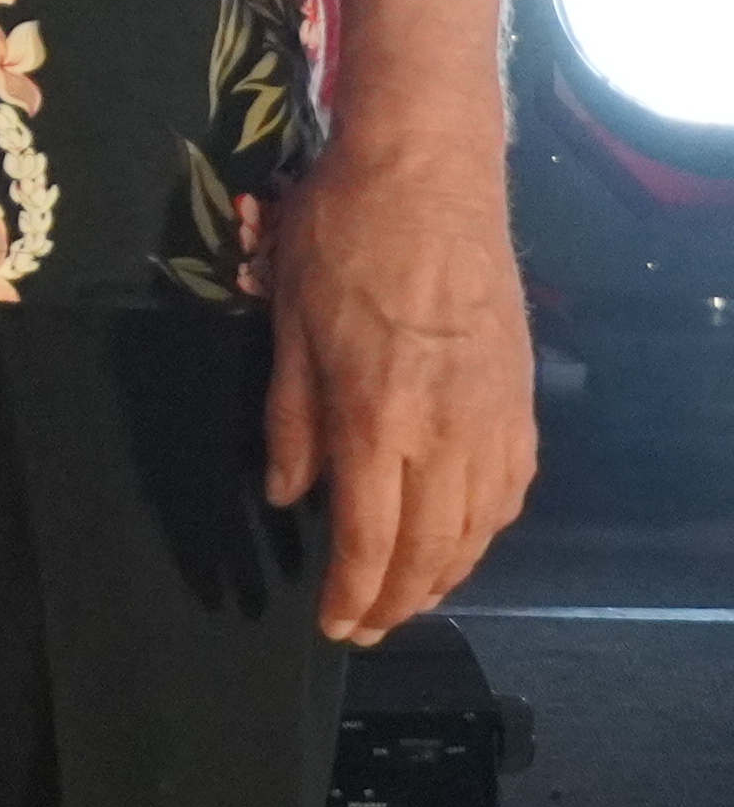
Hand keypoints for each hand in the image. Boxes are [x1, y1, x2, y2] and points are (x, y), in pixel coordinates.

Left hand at [264, 131, 536, 645]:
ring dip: (444, 576)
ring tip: (407, 599)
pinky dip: (483, 531)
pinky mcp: (520, 400)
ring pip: (477, 529)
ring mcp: (493, 418)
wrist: (429, 177)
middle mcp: (446, 433)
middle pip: (429, 549)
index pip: (370, 538)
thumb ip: (290, 419)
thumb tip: (289, 496)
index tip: (333, 626)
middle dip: (396, 601)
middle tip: (366, 629)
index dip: (352, 593)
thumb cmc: (342, 238)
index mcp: (378, 417)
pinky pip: (508, 491)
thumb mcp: (287, 324)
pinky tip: (460, 539)